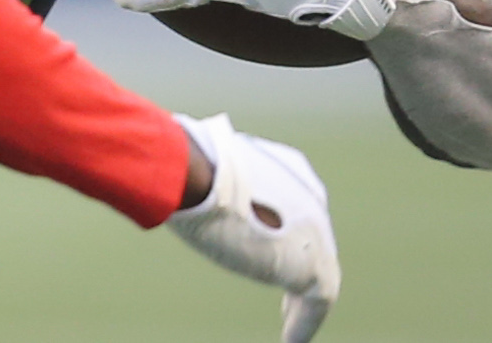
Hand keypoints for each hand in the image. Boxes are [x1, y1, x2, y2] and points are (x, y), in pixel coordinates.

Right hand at [168, 114, 338, 342]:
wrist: (196, 176)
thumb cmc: (187, 166)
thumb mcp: (199, 170)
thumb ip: (205, 181)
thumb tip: (174, 184)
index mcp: (288, 170)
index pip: (294, 207)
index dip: (284, 230)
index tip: (267, 248)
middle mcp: (311, 199)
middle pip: (309, 240)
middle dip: (296, 263)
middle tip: (286, 294)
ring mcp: (317, 233)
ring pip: (316, 272)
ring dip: (301, 299)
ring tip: (290, 324)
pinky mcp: (314, 267)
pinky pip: (315, 303)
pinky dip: (303, 323)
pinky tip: (290, 340)